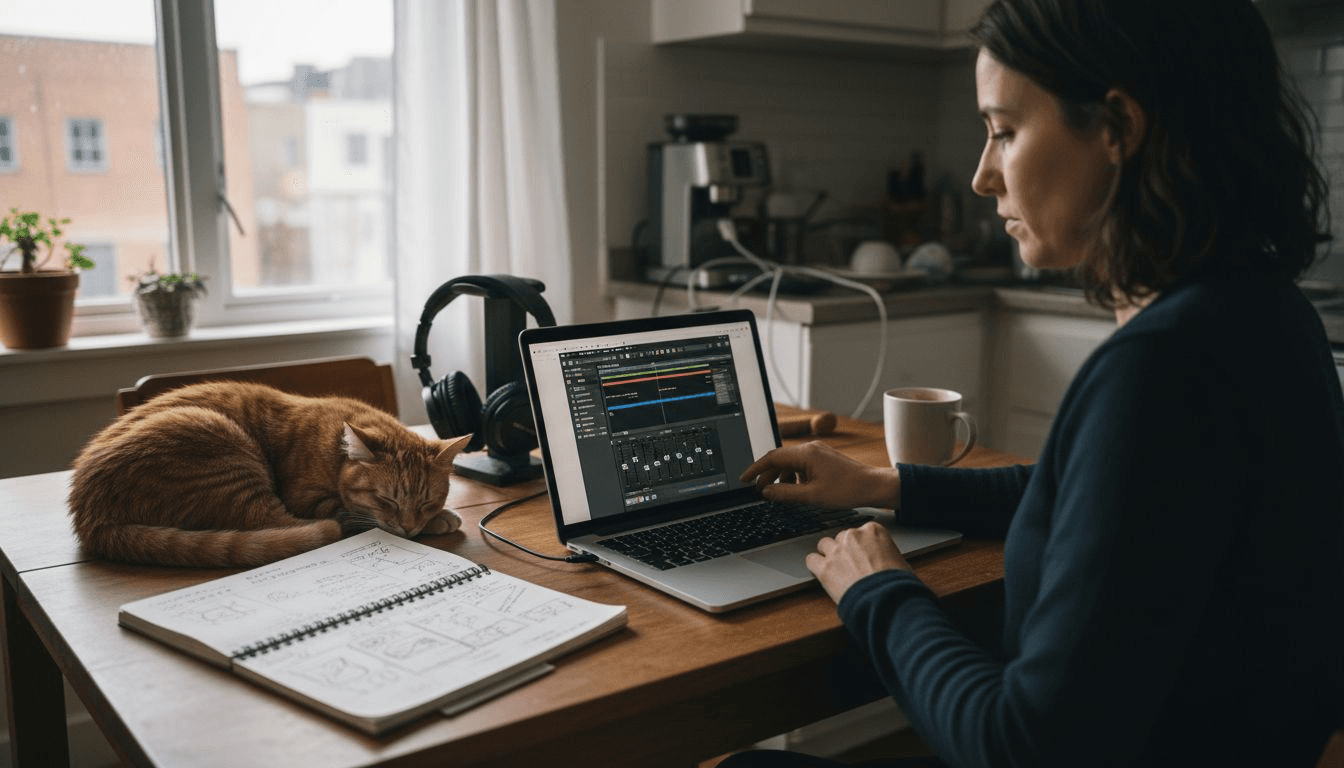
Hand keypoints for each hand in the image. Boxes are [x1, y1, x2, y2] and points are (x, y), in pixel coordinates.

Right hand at [739, 441, 900, 509]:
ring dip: (781, 478)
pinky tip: (796, 491)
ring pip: (790, 464)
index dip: (755, 469)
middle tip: (759, 492)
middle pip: (779, 460)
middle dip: (767, 476)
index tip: (744, 479)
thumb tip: (766, 492)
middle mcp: (810, 449)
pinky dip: (793, 478)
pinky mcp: (823, 460)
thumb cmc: (848, 489)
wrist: (873, 486)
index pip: (772, 457)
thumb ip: (785, 494)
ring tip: (778, 495)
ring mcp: (817, 453)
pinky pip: (801, 466)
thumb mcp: (812, 495)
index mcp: (806, 454)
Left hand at [806, 521, 911, 603]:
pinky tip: (821, 573)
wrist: (887, 600)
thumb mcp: (899, 560)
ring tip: (836, 570)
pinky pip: (811, 560)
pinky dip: (815, 566)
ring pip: (824, 545)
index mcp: (873, 531)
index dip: (861, 546)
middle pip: (842, 537)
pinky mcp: (825, 568)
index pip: (861, 532)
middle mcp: (853, 536)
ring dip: (829, 555)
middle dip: (845, 550)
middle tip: (851, 566)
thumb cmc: (898, 584)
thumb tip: (884, 560)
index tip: (862, 555)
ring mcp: (837, 551)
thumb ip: (885, 553)